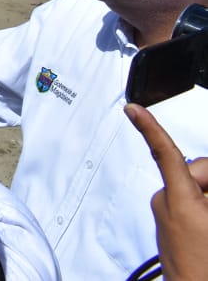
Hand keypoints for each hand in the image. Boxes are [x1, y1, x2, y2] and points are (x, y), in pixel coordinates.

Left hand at [125, 103, 207, 279]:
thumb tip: (201, 173)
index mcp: (179, 200)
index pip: (165, 154)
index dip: (150, 128)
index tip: (132, 109)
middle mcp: (166, 203)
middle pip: (196, 170)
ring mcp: (166, 215)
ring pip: (195, 188)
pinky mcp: (169, 224)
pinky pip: (189, 202)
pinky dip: (204, 204)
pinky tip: (207, 223)